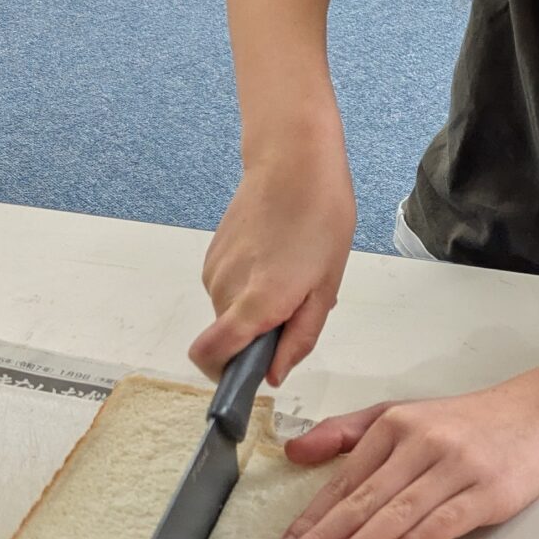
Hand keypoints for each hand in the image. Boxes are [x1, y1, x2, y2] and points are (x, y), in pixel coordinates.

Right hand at [191, 140, 354, 383]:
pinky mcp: (212, 254)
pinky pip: (226, 289)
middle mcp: (225, 290)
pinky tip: (274, 257)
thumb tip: (274, 374)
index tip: (250, 375)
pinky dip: (246, 288)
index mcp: (257, 302)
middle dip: (255, 337)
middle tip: (295, 304)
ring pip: (227, 313)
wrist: (292, 161)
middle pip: (226, 339)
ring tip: (289, 273)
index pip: (211, 356)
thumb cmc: (321, 218)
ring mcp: (214, 271)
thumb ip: (300, 336)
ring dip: (253, 310)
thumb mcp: (327, 286)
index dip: (223, 377)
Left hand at [272, 380, 538, 538]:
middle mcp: (421, 443)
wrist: (536, 414)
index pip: (343, 480)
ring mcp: (456, 467)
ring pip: (398, 513)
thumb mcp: (401, 414)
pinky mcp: (488, 491)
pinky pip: (444, 521)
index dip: (311, 519)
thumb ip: (345, 433)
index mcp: (394, 426)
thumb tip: (294, 451)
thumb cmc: (464, 423)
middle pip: (363, 499)